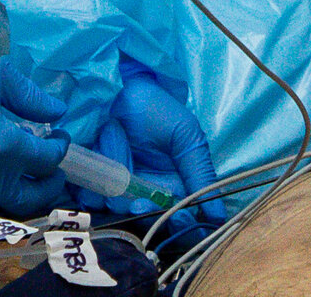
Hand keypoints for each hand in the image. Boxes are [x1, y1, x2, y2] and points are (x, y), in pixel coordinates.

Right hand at [0, 60, 70, 217]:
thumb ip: (27, 94)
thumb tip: (56, 112)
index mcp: (6, 148)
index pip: (48, 159)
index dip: (60, 148)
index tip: (60, 137)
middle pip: (33, 197)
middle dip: (50, 186)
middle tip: (56, 173)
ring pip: (8, 207)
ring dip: (27, 196)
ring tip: (32, 181)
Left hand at [83, 65, 223, 222]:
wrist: (125, 88)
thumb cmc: (160, 110)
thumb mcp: (186, 137)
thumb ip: (200, 175)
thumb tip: (219, 218)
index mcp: (174, 187)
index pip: (178, 219)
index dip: (176, 223)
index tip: (173, 216)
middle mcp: (147, 193)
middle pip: (144, 220)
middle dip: (140, 211)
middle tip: (135, 201)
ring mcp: (119, 189)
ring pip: (116, 210)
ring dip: (114, 194)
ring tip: (117, 163)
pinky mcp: (96, 181)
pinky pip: (91, 197)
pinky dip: (93, 186)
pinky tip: (101, 161)